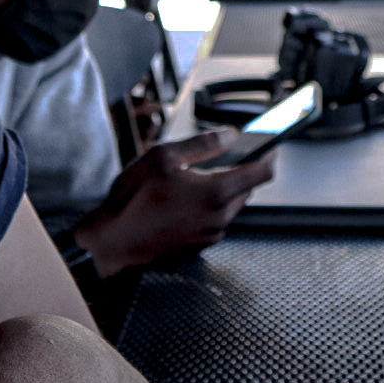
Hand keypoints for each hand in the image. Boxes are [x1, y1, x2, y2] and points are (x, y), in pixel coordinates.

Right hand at [74, 129, 274, 276]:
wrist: (113, 242)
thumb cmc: (134, 199)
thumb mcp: (165, 156)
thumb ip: (204, 144)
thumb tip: (231, 135)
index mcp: (216, 192)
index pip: (262, 173)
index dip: (269, 154)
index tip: (269, 144)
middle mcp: (219, 217)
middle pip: (246, 189)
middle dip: (238, 171)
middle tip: (216, 158)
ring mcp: (210, 235)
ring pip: (229, 205)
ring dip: (219, 190)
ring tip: (187, 181)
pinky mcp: (198, 247)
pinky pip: (213, 221)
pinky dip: (206, 207)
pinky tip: (179, 201)